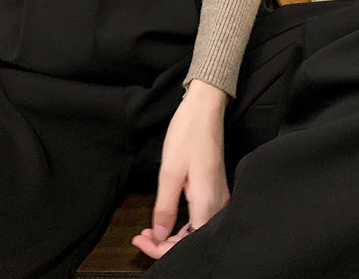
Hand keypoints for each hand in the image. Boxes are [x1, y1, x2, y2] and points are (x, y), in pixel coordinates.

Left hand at [132, 80, 230, 258]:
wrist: (205, 109)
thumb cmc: (188, 135)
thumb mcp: (169, 173)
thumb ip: (165, 208)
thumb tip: (158, 236)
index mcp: (208, 205)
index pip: (187, 244)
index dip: (161, 249)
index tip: (140, 242)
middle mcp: (218, 207)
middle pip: (193, 240)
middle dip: (164, 244)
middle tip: (140, 237)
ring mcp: (219, 198)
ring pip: (196, 230)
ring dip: (172, 234)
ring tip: (147, 231)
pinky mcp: (215, 191)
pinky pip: (200, 217)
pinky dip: (182, 222)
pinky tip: (166, 219)